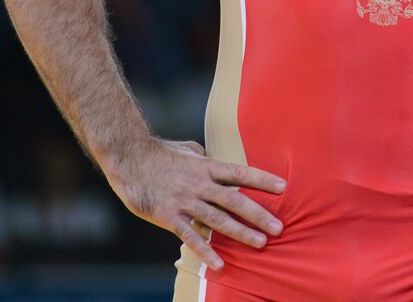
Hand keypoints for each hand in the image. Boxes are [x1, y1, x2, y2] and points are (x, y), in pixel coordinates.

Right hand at [104, 136, 286, 270]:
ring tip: (260, 243)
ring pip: (218, 219)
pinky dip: (206, 250)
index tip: (283, 187)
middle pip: (235, 200)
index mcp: (207, 167)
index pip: (240, 173)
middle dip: (258, 214)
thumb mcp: (188, 149)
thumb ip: (203, 156)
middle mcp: (200, 184)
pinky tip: (219, 263)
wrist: (129, 157)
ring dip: (240, 232)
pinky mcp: (169, 216)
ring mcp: (185, 201)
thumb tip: (212, 157)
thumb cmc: (159, 153)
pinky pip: (191, 236)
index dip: (262, 180)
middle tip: (279, 227)